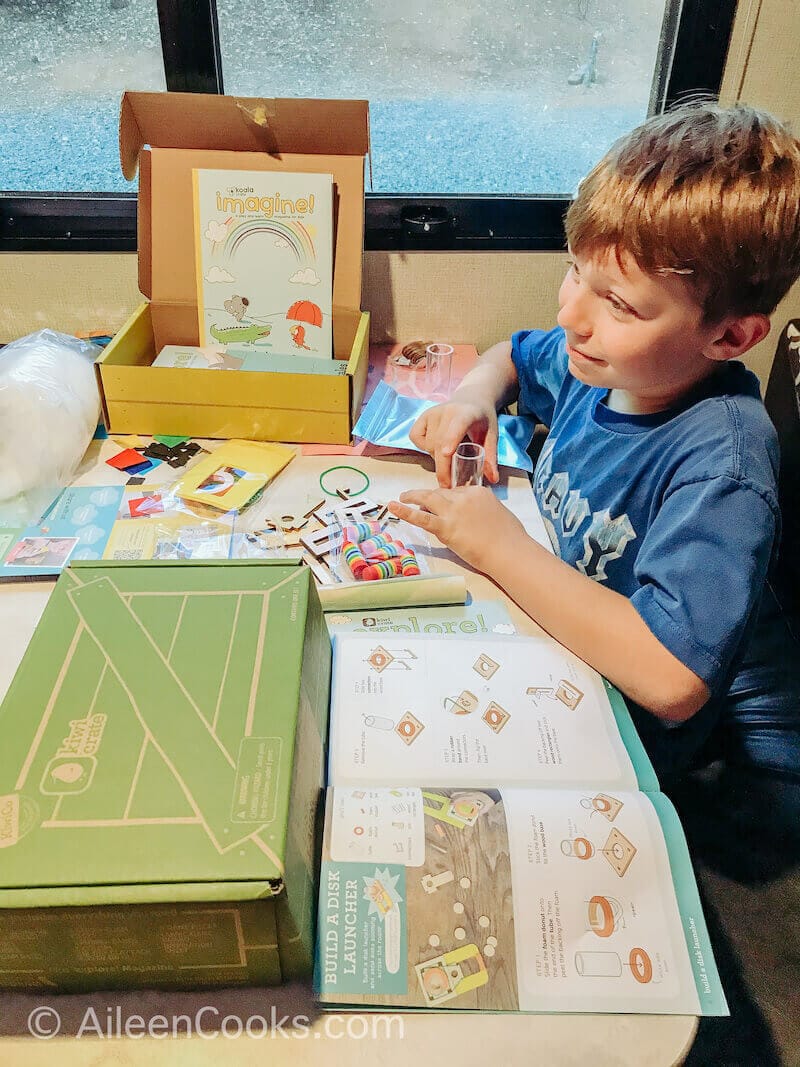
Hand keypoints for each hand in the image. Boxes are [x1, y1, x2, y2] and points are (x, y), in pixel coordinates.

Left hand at [389, 486, 525, 572]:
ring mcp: (453, 511)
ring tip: (402, 498)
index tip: (441, 504)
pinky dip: (405, 511)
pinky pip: (421, 518)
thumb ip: (484, 510)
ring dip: (412, 496)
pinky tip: (393, 507)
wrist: (508, 551)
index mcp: (478, 492)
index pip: (455, 491)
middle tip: (416, 498)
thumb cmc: (510, 537)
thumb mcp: (499, 513)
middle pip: (440, 494)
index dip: (446, 498)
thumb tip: (478, 516)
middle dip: (428, 497)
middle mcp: (463, 497)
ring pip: (427, 498)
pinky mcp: (445, 527)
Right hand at [409, 395, 499, 486]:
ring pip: (428, 444)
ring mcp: (433, 412)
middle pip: (439, 443)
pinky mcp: (422, 416)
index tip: (447, 453)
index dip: (451, 439)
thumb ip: (491, 457)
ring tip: (448, 456)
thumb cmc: (481, 419)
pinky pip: (415, 437)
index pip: (458, 424)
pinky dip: (422, 446)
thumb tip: (493, 479)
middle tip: (447, 484)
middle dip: (442, 467)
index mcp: (467, 413)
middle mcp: (447, 410)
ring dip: (435, 457)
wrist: (472, 399)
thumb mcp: (491, 436)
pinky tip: (434, 446)